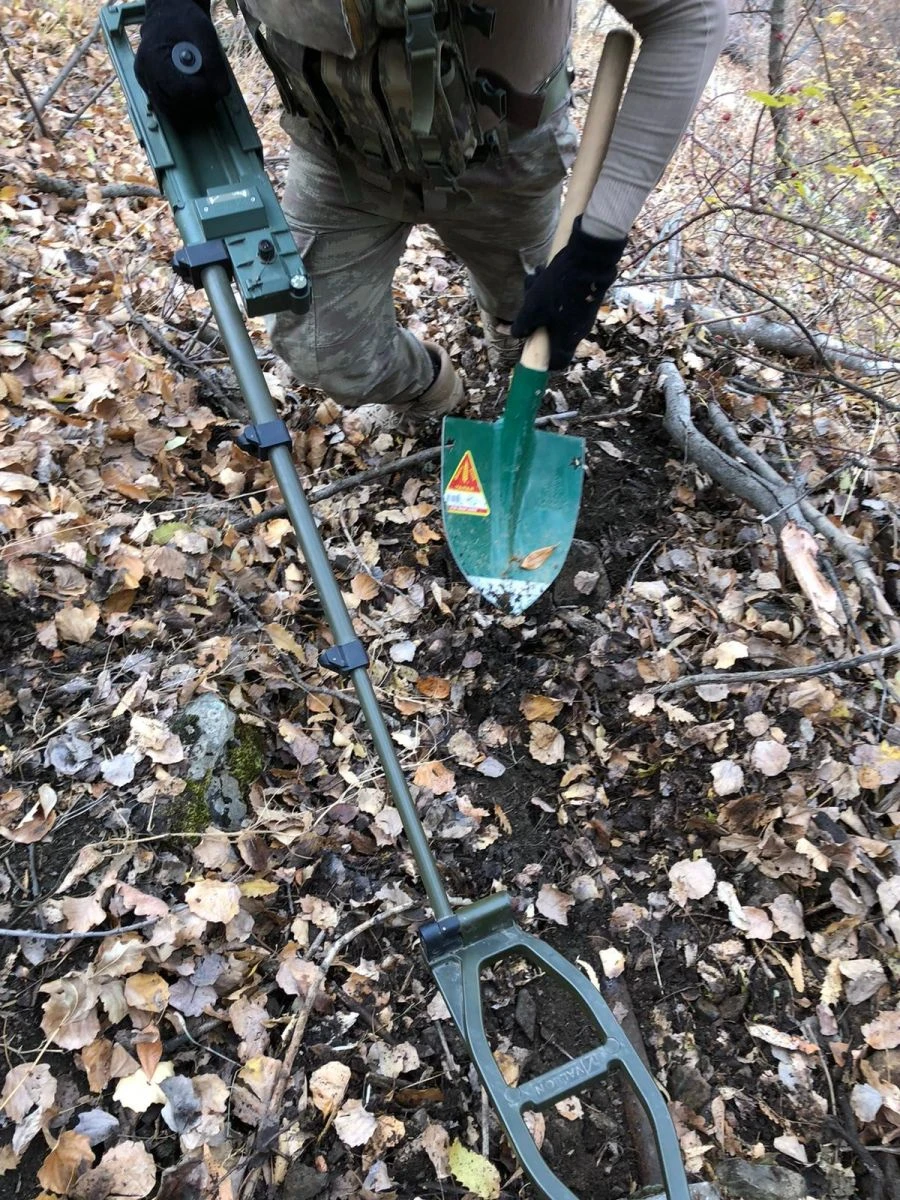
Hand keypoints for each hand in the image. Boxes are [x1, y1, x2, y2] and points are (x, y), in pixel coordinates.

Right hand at [134, 0, 229, 127]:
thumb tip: (222, 92)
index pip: (177, 90)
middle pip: (173, 105)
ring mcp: (146, 84)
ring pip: (172, 112)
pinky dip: (186, 105)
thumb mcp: (204, 33)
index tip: (212, 84)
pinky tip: (194, 90)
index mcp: (152, 57)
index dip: (200, 92)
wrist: (169, 16)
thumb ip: (214, 62)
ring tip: (202, 86)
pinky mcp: (152, 91)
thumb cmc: (184, 20)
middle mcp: (144, 73)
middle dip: (197, 101)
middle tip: (210, 87)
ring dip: (192, 106)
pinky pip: (170, 108)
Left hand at [510, 218, 625, 370]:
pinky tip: (542, 271)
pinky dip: (550, 289)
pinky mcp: (585, 299)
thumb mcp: (533, 309)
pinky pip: (563, 300)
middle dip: (534, 317)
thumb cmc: (558, 290)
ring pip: (554, 312)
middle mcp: (577, 331)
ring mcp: (583, 315)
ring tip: (533, 278)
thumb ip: (523, 326)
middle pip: (551, 333)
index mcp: (566, 340)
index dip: (544, 362)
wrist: (589, 261)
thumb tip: (517, 334)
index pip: (557, 362)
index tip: (532, 352)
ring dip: (539, 298)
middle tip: (526, 299)